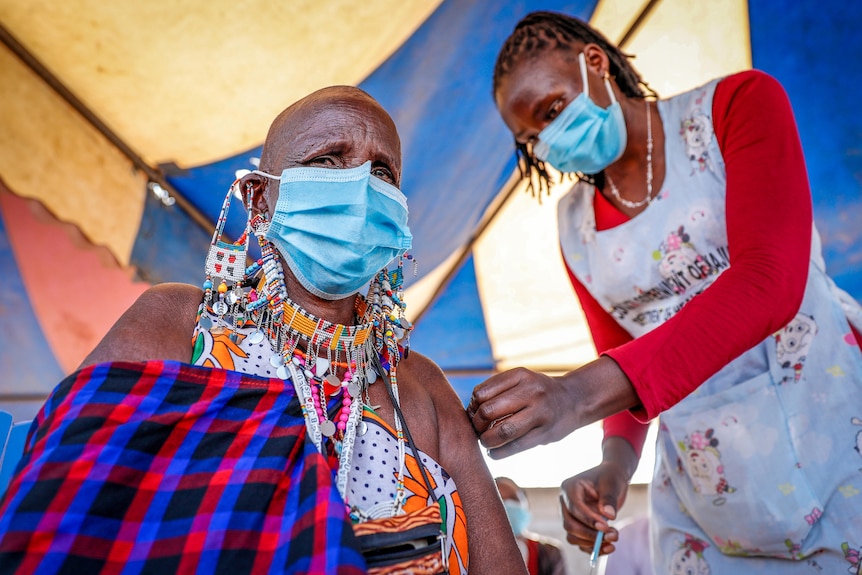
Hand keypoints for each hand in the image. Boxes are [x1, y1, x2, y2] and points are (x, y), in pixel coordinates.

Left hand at [467, 357, 639, 458]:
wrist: (574, 399)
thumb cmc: (537, 391)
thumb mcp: (520, 380)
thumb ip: (496, 390)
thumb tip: (469, 412)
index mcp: (520, 375)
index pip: (481, 393)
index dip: (472, 406)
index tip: (474, 413)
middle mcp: (531, 391)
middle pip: (488, 411)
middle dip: (477, 424)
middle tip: (478, 430)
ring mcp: (540, 413)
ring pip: (502, 431)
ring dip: (487, 440)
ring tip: (485, 442)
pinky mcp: (546, 433)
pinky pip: (516, 447)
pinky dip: (499, 453)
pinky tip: (494, 453)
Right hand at [559, 461, 629, 555]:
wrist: (612, 479)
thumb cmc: (611, 478)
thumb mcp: (612, 484)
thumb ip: (609, 499)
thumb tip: (608, 516)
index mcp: (570, 488)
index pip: (574, 507)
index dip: (588, 519)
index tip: (606, 527)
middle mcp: (566, 503)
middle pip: (569, 525)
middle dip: (590, 534)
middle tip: (612, 535)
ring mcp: (570, 516)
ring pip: (573, 536)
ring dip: (592, 543)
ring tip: (614, 537)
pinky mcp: (579, 527)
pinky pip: (581, 543)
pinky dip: (593, 549)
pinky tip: (609, 547)